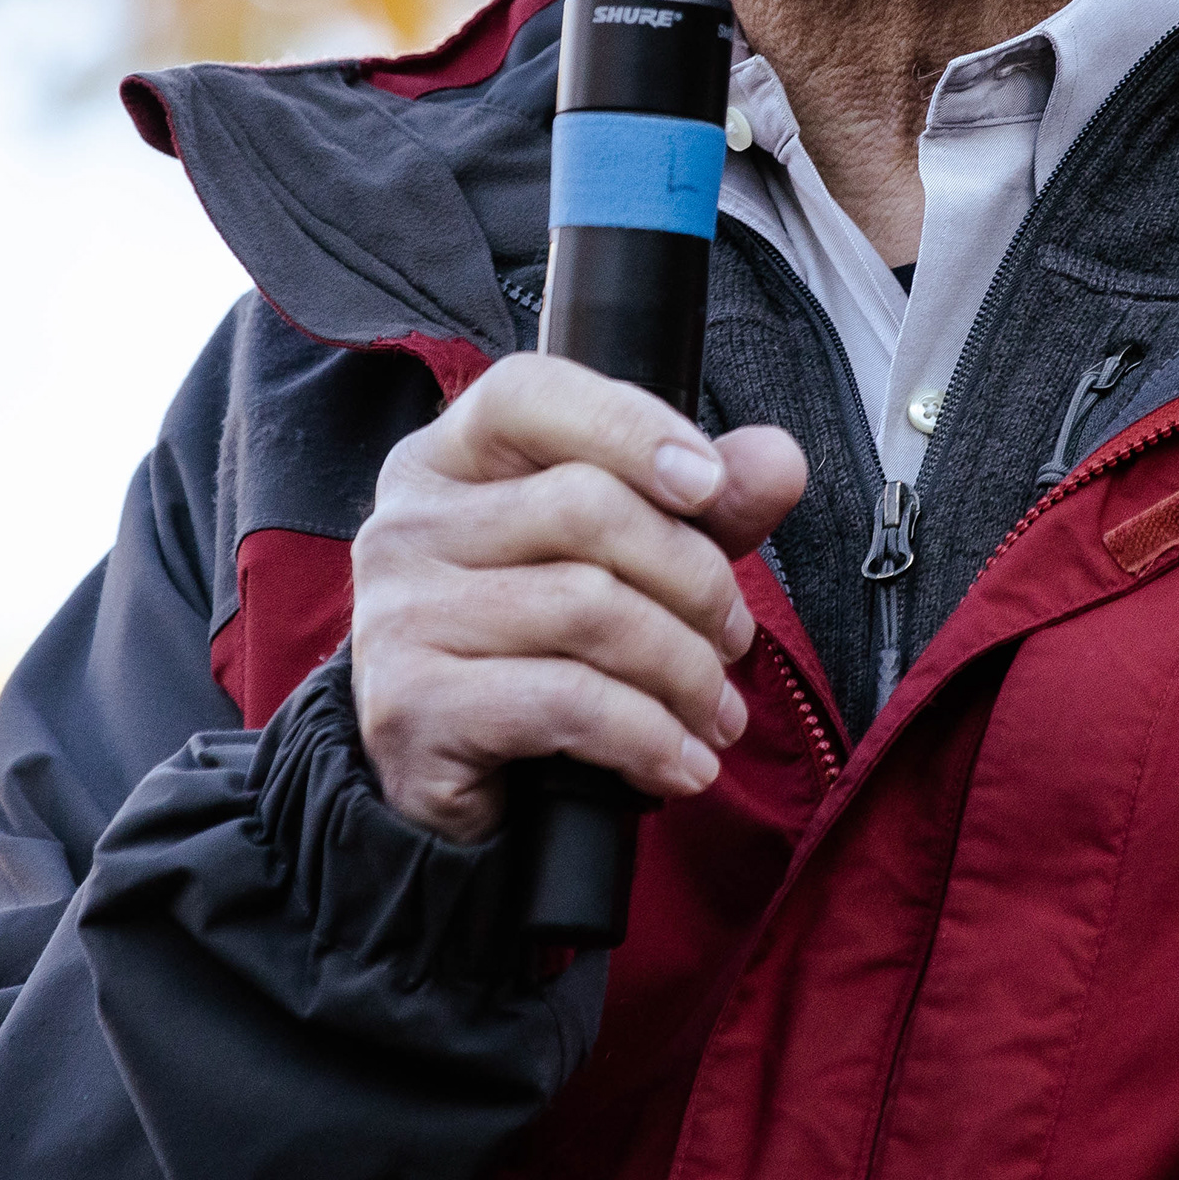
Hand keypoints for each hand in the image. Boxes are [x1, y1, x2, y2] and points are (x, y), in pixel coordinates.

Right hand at [350, 353, 806, 843]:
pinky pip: (568, 702)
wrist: (448, 785)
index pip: (527, 394)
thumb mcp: (623, 560)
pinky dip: (650, 736)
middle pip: (584, 506)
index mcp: (445, 462)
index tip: (710, 485)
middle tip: (734, 637)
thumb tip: (780, 461)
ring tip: (717, 710)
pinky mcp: (413, 708)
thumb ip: (701, 506)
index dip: (631, 427)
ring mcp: (398, 617)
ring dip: (685, 669)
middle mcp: (405, 526)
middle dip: (695, 578)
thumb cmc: (536, 651)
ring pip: (589, 608)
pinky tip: (681, 762)